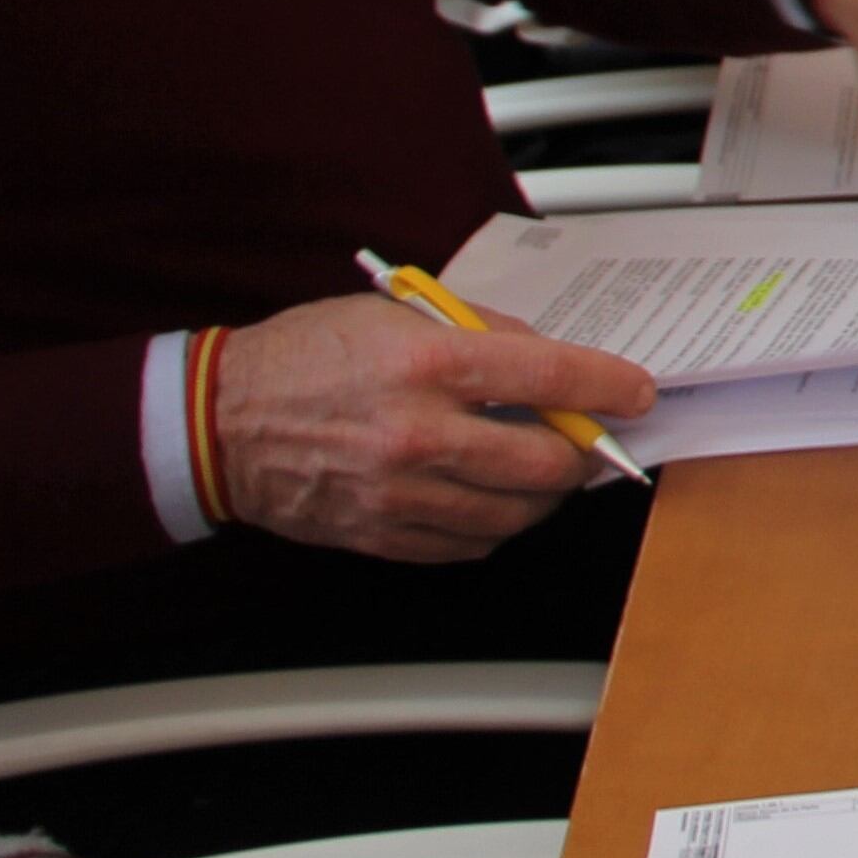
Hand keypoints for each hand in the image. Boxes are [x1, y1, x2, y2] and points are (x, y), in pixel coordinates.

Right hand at [210, 294, 655, 560]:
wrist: (221, 420)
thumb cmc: (305, 356)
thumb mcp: (395, 312)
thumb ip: (478, 333)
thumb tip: (544, 358)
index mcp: (429, 363)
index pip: (550, 376)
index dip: (609, 386)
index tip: (635, 393)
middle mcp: (421, 432)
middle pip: (544, 460)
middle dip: (584, 454)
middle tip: (590, 442)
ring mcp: (401, 491)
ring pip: (513, 513)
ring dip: (543, 496)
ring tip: (543, 473)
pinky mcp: (381, 534)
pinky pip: (466, 545)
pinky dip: (494, 527)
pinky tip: (492, 501)